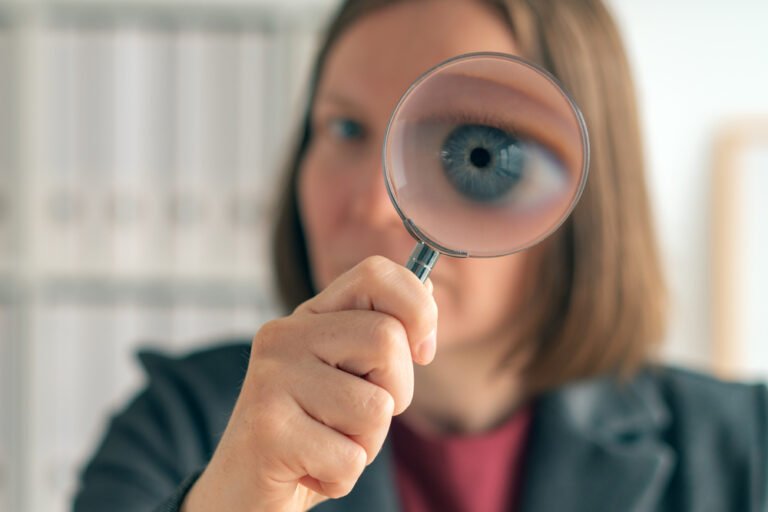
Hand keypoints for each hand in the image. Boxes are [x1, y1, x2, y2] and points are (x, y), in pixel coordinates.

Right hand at [181, 256, 437, 511]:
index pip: (376, 274)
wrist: (243, 491)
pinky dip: (342, 477)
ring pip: (376, 406)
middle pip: (388, 339)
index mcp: (309, 317)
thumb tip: (428, 291)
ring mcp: (272, 379)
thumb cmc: (309, 433)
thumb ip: (379, 335)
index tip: (421, 352)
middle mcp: (284, 336)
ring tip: (327, 445)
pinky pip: (351, 457)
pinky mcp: (268, 429)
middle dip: (397, 392)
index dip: (418, 308)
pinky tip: (310, 471)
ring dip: (366, 443)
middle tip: (360, 418)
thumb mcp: (346, 376)